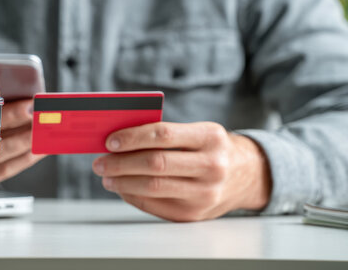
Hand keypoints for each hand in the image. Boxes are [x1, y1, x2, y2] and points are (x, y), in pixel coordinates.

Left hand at [92, 122, 271, 221]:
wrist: (247, 176)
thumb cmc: (211, 149)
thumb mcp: (198, 132)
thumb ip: (165, 134)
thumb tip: (119, 139)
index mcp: (210, 137)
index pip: (162, 135)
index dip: (132, 137)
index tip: (109, 141)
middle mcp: (211, 166)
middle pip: (155, 164)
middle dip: (120, 163)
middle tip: (100, 162)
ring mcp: (205, 193)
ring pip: (153, 187)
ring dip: (122, 182)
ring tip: (106, 176)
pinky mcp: (195, 214)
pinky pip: (155, 205)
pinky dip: (132, 196)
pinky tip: (122, 188)